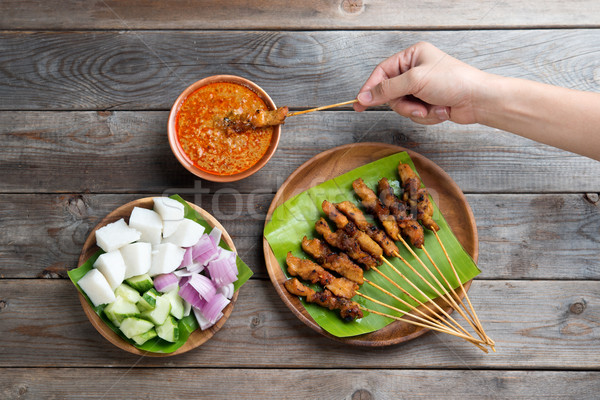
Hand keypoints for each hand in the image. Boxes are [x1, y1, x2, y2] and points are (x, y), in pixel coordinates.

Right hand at [354, 42, 487, 124]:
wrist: (478, 100)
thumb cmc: (453, 81)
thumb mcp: (415, 81)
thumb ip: (387, 89)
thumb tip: (365, 96)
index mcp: (412, 56)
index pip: (382, 72)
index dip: (370, 88)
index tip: (360, 102)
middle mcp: (416, 70)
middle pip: (391, 93)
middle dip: (403, 104)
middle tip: (415, 107)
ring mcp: (422, 87)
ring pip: (402, 106)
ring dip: (416, 112)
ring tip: (431, 109)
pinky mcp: (428, 102)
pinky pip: (414, 114)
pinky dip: (426, 116)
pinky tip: (440, 111)